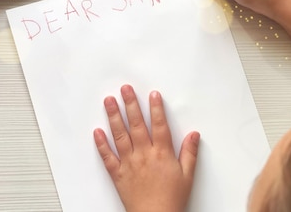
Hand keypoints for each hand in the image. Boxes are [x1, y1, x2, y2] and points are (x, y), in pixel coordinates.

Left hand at [93, 84, 199, 211]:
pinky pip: (107, 156)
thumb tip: (194, 135)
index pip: (159, 125)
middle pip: (137, 124)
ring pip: (120, 135)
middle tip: (125, 89)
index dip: (156, 108)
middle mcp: (144, 155)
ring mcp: (129, 163)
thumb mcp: (188, 176)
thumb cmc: (171, 200)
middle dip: (131, 104)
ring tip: (109, 101)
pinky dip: (101, 143)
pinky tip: (97, 131)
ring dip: (114, 116)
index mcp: (162, 154)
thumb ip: (189, 153)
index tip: (153, 95)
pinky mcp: (117, 174)